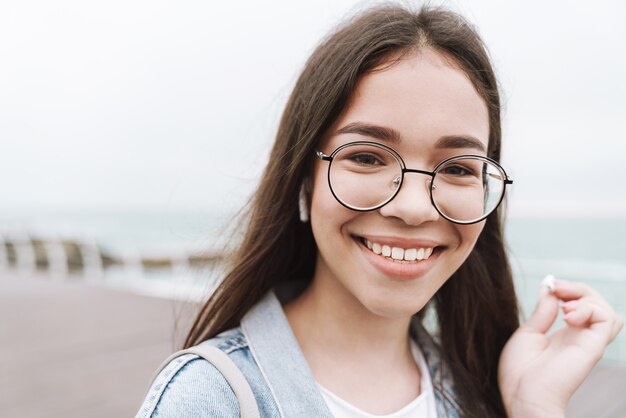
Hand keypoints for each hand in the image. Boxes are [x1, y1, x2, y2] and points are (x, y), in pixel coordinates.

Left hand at [498, 279, 622, 417]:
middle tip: (556, 288)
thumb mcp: (528, 333)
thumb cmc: (521, 372)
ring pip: (608, 311)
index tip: (550, 286)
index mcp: (565, 335)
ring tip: (564, 307)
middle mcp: (580, 338)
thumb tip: (548, 289)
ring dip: (588, 298)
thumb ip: (542, 312)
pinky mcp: (593, 347)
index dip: (568, 290)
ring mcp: (588, 342)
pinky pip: (608, 319)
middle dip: (577, 288)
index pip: (580, 306)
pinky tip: (567, 316)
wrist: (524, 395)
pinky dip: (590, 308)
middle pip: (596, 304)